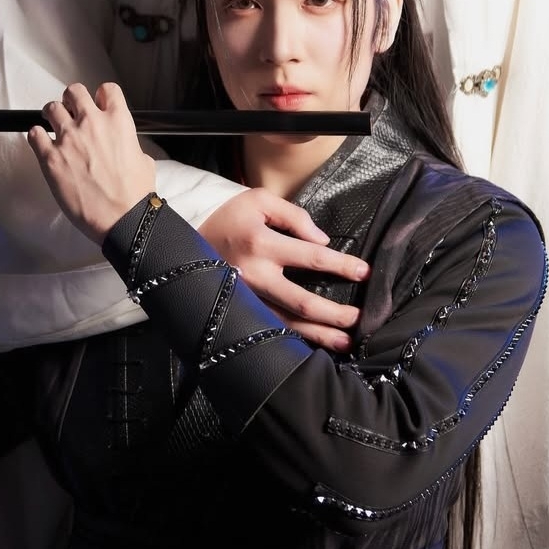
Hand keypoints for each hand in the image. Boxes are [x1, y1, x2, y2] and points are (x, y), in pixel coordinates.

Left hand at [28, 81, 155, 245]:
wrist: (122, 219)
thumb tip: (122, 147)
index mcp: (118, 121)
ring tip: (51, 124)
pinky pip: (34, 134)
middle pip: (74, 92)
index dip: (101, 96)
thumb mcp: (143, 160)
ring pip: (51, 108)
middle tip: (70, 111)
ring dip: (51, 114)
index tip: (97, 104)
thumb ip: (129, 145)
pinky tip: (41, 143)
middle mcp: (92, 124)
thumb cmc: (135, 195)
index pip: (107, 89)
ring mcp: (68, 139)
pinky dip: (36, 136)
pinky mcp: (50, 158)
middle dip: (71, 100)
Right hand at [199, 188, 368, 351]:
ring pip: (287, 324)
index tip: (364, 272)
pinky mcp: (239, 312)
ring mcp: (245, 299)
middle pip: (302, 301)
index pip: (312, 257)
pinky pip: (270, 329)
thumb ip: (295, 216)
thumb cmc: (230, 217)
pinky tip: (314, 347)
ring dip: (318, 335)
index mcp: (261, 243)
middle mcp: (254, 275)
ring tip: (345, 343)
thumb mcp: (260, 201)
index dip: (341, 265)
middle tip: (359, 319)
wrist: (185, 241)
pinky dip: (294, 340)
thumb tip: (323, 240)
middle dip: (334, 313)